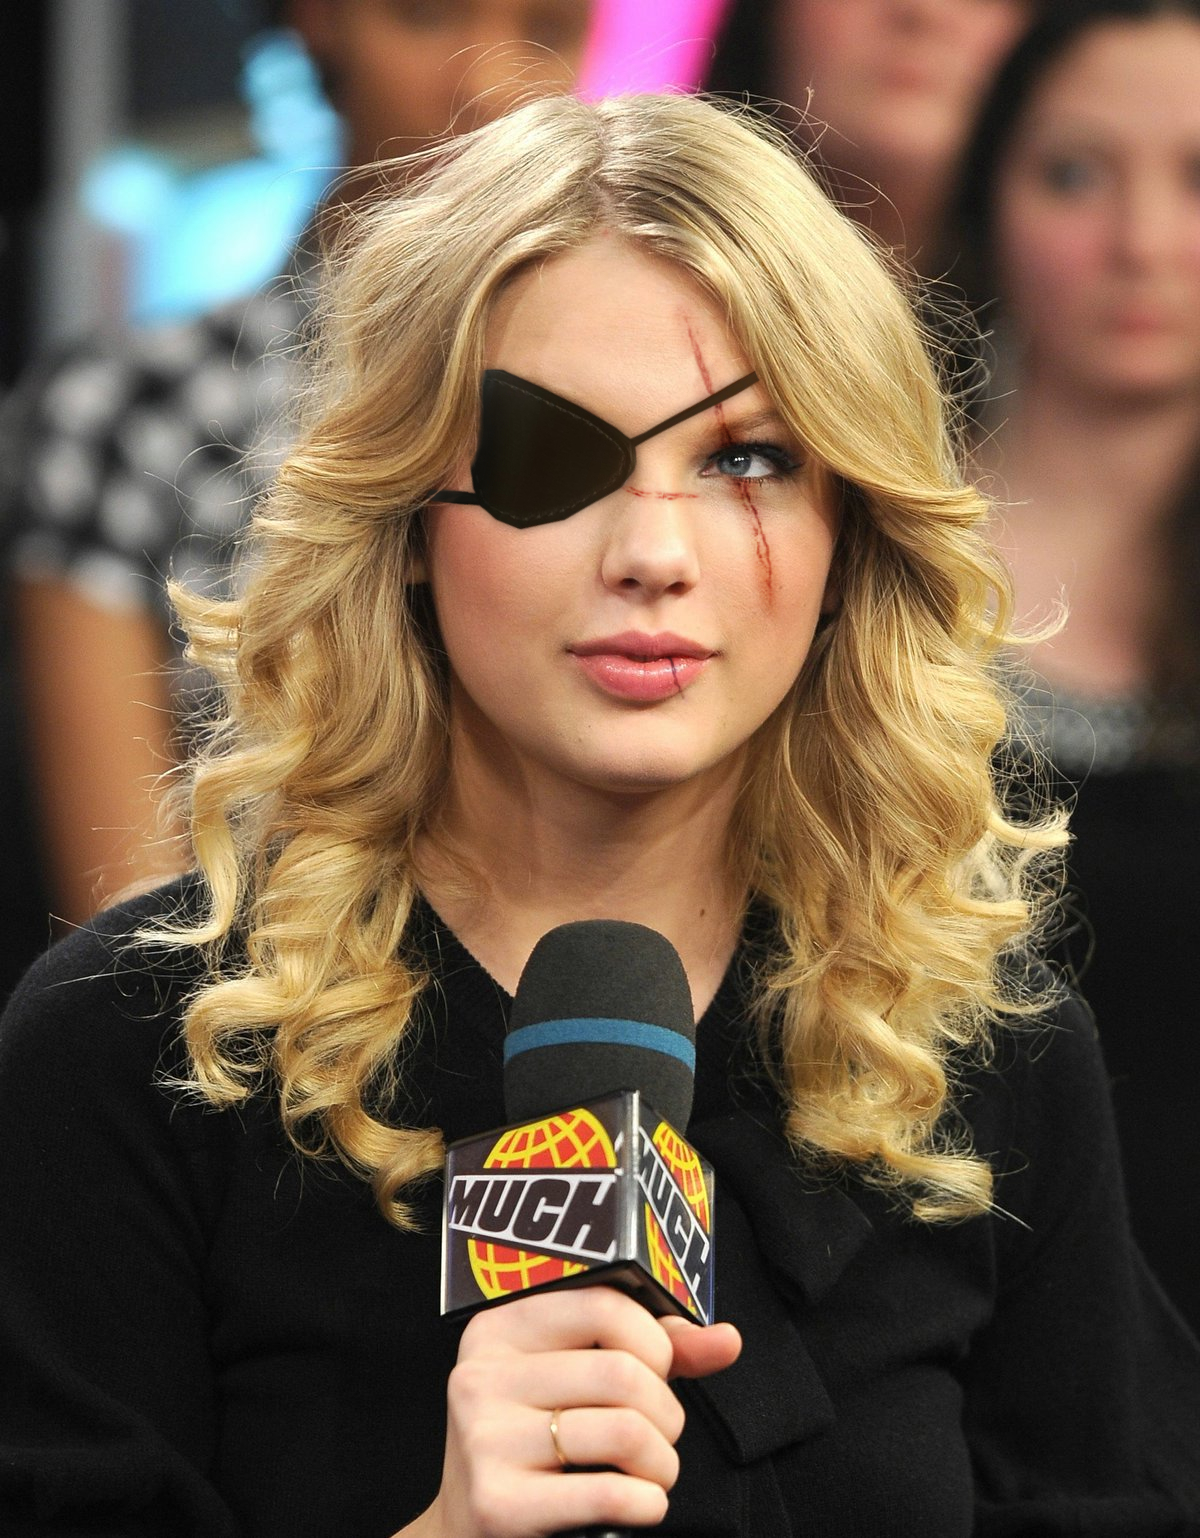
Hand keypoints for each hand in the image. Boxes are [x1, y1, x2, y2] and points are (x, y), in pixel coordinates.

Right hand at [403, 1286, 740, 1537]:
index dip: (655, 1343)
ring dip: (662, 1463)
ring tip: (650, 1473)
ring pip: (625, 1431)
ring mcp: (484, 1439)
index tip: (657, 1374)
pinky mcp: (497, 1503)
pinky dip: (646, 1503)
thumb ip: (653, 1353)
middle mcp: (481, 1376)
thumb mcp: (579, 1383)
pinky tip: (639, 1504)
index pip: (604, 1305)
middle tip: (659, 1437)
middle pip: (621, 1373)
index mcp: (499, 1329)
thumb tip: (727, 1340)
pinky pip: (609, 1494)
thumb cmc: (538, 1446)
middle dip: (666, 1414)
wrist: (468, 1533)